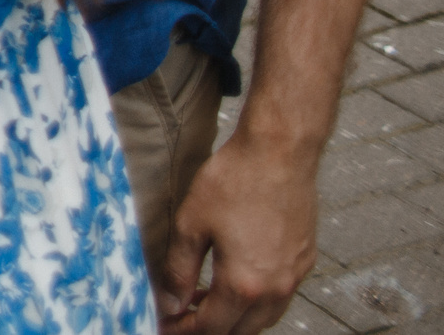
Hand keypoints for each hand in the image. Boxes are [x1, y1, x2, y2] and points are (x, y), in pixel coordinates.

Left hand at [157, 130, 318, 333]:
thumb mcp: (191, 225)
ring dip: (233, 318)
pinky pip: (279, 297)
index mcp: (244, 284)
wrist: (279, 152)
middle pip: (240, 330)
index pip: (212, 327)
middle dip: (208, 329)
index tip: (165, 325)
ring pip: (263, 318)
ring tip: (202, 300)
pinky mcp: (304, 261)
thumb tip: (170, 304)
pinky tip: (234, 281)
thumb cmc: (234, 181)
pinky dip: (254, 301)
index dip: (184, 330)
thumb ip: (179, 271)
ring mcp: (294, 276)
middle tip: (181, 316)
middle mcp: (275, 288)